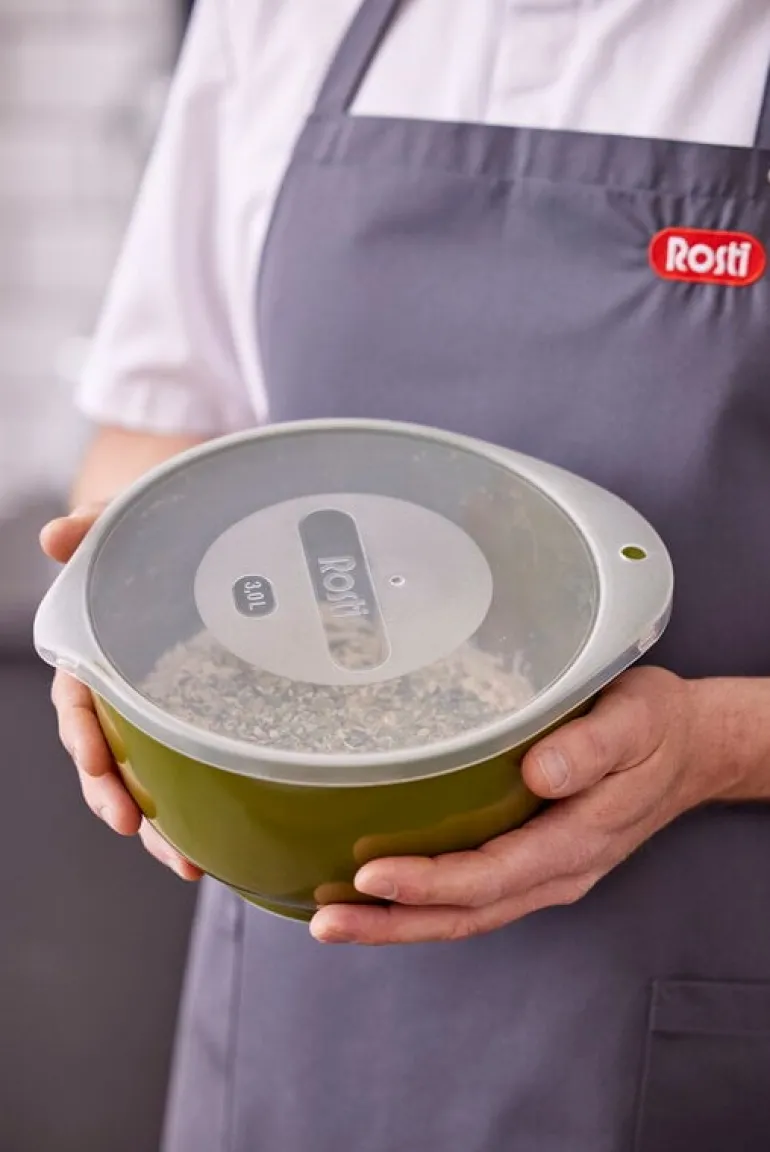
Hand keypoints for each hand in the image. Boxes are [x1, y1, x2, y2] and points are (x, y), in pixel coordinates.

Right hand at [40, 505, 201, 880]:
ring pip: (148, 777)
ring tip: (192, 863)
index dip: (86, 745)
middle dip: (123, 803)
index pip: (78, 711)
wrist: (173, 542)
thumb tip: (55, 534)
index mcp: (91, 660)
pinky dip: (201, 799)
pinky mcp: (191, 716)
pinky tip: (226, 831)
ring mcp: (152, 712)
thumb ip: (88, 530)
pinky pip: (189, 762)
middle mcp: (117, 695)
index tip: (101, 776)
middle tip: (148, 837)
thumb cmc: (138, 540)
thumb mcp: (115, 526)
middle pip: (110, 762)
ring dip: (164, 822)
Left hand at [310, 667, 718, 944]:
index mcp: (576, 841)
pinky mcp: (534, 860)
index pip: (489, 875)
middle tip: (325, 921)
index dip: (427, 882)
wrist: (690, 747)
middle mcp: (556, 871)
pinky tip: (383, 893)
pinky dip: (424, 903)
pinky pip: (474, 895)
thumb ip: (590, 747)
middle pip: (464, 913)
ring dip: (399, 922)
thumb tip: (537, 773)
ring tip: (333, 919)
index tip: (369, 876)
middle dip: (392, 923)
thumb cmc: (656, 727)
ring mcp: (545, 872)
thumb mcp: (635, 720)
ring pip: (465, 913)